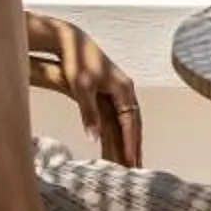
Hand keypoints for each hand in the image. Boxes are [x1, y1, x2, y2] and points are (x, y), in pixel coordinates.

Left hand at [43, 19, 142, 165]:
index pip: (131, 124)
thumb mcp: (81, 89)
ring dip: (132, 140)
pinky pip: (122, 116)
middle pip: (135, 124)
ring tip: (133, 159)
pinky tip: (122, 141)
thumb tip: (94, 138)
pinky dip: (124, 131)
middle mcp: (127, 91)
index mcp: (124, 90)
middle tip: (138, 168)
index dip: (131, 144)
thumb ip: (88, 114)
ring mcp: (121, 91)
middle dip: (136, 146)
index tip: (131, 163)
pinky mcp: (113, 91)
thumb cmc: (76, 63)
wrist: (73, 42)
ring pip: (130, 121)